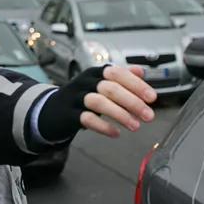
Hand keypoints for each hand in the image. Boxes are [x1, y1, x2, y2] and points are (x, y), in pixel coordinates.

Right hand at [38, 65, 156, 140]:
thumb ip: (121, 77)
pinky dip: (103, 126)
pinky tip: (116, 133)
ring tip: (135, 126)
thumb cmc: (81, 96)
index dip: (136, 84)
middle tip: (149, 115)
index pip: (117, 73)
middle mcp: (85, 82)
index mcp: (95, 72)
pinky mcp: (69, 114)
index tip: (151, 97)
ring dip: (120, 114)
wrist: (52, 109)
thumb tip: (141, 70)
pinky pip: (86, 119)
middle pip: (110, 88)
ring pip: (98, 102)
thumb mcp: (100, 82)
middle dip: (132, 102)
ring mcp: (75, 98)